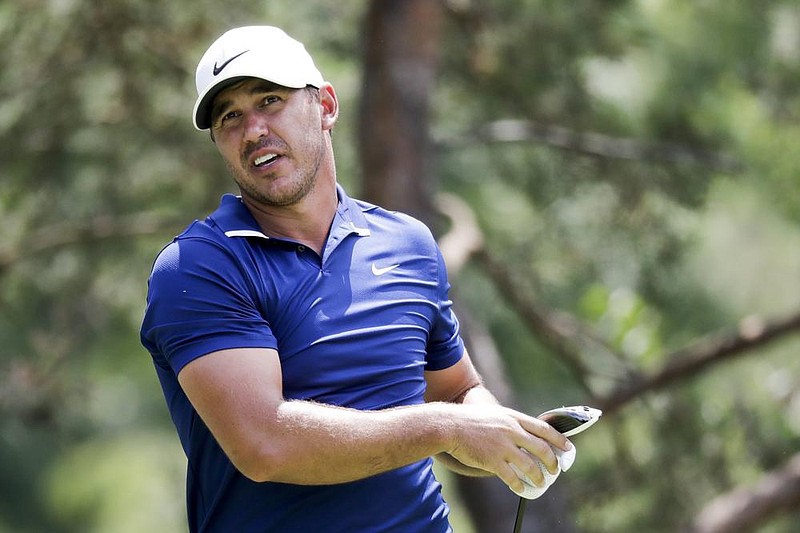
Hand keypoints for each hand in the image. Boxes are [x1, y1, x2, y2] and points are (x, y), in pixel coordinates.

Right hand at [442, 403, 570, 493]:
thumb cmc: (471, 420)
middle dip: (552, 462)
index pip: (544, 429)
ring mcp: (503, 446)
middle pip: (542, 449)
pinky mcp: (493, 460)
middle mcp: (512, 431)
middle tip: (555, 470)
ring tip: (540, 482)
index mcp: (514, 418)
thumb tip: (525, 434)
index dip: (559, 439)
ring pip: (530, 466)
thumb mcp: (496, 414)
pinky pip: (512, 477)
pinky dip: (519, 485)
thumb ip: (511, 423)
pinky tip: (520, 489)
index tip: (568, 447)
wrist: (451, 425)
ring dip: (538, 477)